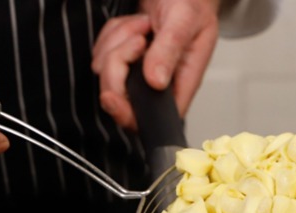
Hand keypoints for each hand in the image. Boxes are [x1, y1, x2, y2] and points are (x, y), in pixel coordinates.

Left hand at [92, 0, 219, 129]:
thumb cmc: (193, 1)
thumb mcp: (185, 20)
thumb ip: (170, 50)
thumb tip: (156, 82)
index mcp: (182, 82)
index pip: (153, 118)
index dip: (128, 114)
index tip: (113, 95)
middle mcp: (160, 82)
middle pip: (121, 97)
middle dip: (117, 66)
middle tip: (138, 41)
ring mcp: (140, 71)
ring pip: (108, 73)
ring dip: (117, 43)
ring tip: (143, 26)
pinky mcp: (126, 58)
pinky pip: (103, 54)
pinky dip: (112, 35)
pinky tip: (134, 25)